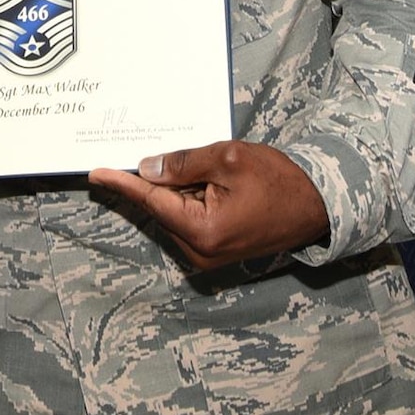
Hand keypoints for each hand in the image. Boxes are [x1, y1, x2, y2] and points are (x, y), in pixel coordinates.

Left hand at [89, 140, 328, 270]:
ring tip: (219, 173)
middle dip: (166, 179)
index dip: (122, 183)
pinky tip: (214, 184)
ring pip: (175, 211)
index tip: (95, 173)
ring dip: (184, 188)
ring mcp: (207, 255)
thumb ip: (183, 164)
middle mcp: (199, 251)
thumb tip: (148, 168)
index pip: (151, 200)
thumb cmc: (280, 181)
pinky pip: (189, 219)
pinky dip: (192, 198)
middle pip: (162, 206)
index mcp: (201, 230)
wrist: (318, 206)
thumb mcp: (229, 159)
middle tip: (195, 159)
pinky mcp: (215, 250)